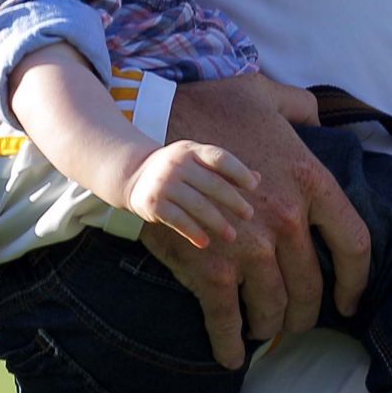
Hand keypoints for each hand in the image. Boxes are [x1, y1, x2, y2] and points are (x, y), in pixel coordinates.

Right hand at [124, 139, 258, 249]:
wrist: (134, 173)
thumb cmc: (176, 168)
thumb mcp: (197, 160)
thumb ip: (224, 169)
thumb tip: (257, 179)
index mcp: (191, 150)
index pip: (219, 158)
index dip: (239, 171)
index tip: (253, 187)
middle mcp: (177, 164)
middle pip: (212, 184)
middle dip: (233, 201)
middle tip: (248, 214)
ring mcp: (164, 184)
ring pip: (197, 205)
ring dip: (217, 222)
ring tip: (231, 235)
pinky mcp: (154, 204)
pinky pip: (178, 220)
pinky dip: (193, 232)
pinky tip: (205, 242)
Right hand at [139, 76, 370, 368]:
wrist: (154, 122)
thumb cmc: (209, 105)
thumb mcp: (266, 96)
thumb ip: (299, 108)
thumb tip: (315, 117)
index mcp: (309, 180)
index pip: (354, 243)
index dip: (355, 281)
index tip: (348, 300)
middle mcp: (287, 218)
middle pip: (311, 287)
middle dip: (304, 313)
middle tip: (295, 320)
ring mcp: (250, 247)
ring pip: (273, 308)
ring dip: (269, 327)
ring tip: (263, 331)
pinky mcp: (211, 267)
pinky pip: (226, 319)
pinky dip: (228, 343)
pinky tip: (231, 356)